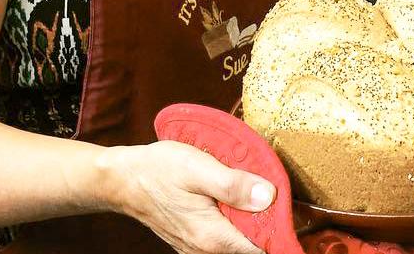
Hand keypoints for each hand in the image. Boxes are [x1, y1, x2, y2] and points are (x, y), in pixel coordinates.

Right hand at [103, 140, 275, 253]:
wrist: (123, 179)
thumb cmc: (158, 170)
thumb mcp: (198, 168)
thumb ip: (234, 185)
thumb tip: (269, 197)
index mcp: (212, 236)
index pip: (261, 248)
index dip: (281, 230)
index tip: (290, 209)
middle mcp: (206, 249)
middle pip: (252, 245)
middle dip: (267, 221)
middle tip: (270, 190)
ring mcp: (198, 246)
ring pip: (238, 241)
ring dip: (250, 220)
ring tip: (251, 189)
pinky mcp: (193, 239)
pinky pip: (224, 236)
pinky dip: (234, 220)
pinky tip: (232, 196)